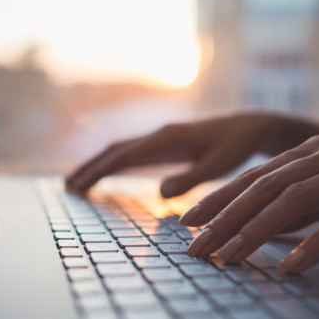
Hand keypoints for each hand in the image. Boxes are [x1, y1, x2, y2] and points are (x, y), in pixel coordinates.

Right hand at [66, 112, 277, 197]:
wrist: (250, 127)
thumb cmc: (236, 146)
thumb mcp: (218, 165)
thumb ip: (190, 178)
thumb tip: (158, 192)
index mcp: (167, 138)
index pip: (124, 155)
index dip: (99, 171)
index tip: (78, 186)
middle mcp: (159, 134)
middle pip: (115, 150)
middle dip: (90, 167)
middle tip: (68, 187)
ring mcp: (162, 137)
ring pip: (121, 150)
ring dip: (99, 165)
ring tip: (78, 183)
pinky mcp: (167, 144)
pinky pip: (134, 153)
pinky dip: (116, 164)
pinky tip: (109, 174)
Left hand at [180, 134, 318, 272]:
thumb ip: (304, 198)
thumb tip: (267, 226)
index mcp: (310, 152)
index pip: (253, 176)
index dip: (218, 198)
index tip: (188, 221)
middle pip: (264, 187)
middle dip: (225, 218)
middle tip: (196, 246)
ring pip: (295, 200)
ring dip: (257, 231)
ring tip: (230, 258)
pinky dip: (317, 242)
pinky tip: (293, 266)